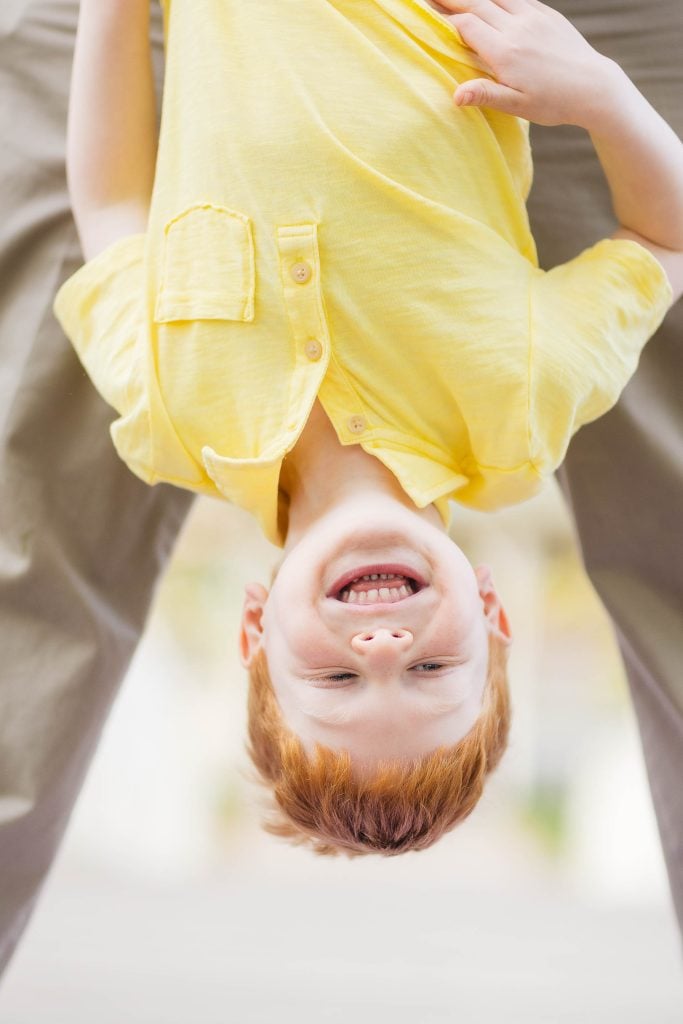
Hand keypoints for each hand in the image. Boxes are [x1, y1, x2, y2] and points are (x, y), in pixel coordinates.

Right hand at [434, 0, 619, 127]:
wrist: (593, 87)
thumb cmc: (553, 102)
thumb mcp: (517, 106)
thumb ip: (485, 95)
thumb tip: (455, 96)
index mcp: (506, 52)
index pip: (467, 26)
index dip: (444, 20)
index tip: (425, 16)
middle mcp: (517, 28)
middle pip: (477, 4)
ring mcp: (533, 17)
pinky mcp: (546, 14)